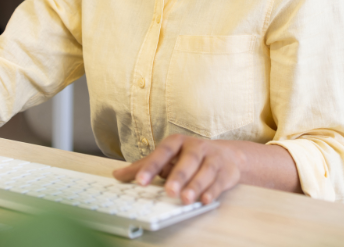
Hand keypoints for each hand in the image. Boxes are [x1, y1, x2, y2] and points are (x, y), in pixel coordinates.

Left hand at [112, 134, 243, 204]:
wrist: (227, 155)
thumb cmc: (188, 157)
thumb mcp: (166, 158)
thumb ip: (143, 166)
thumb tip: (116, 175)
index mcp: (177, 143)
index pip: (162, 152)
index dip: (151, 166)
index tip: (140, 182)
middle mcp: (195, 147)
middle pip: (187, 161)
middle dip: (178, 176)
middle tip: (169, 191)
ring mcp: (213, 158)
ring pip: (205, 171)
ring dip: (196, 185)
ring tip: (186, 199)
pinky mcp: (226, 171)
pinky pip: (219, 181)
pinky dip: (213, 191)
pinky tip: (205, 200)